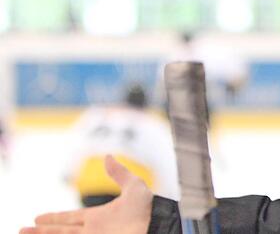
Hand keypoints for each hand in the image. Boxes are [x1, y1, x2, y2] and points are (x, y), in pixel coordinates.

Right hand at [20, 155, 152, 233]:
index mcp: (98, 217)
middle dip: (40, 231)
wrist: (154, 226)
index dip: (53, 218)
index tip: (38, 217)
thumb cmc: (147, 209)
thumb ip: (119, 173)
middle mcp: (92, 231)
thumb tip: (107, 155)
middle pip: (59, 232)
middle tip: (22, 230)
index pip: (69, 219)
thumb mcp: (134, 187)